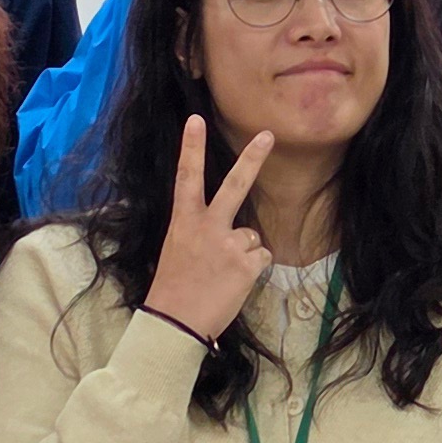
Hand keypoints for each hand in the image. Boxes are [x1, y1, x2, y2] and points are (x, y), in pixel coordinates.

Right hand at [138, 117, 275, 338]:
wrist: (175, 322)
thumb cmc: (173, 288)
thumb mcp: (177, 250)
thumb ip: (201, 233)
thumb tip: (232, 233)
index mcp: (184, 221)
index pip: (186, 177)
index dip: (190, 147)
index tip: (195, 120)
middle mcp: (207, 227)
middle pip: (234, 186)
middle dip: (252, 159)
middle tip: (267, 135)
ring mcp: (229, 244)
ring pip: (251, 236)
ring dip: (243, 253)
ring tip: (221, 274)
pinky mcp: (247, 264)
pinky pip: (260, 257)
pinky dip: (251, 270)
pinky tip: (233, 282)